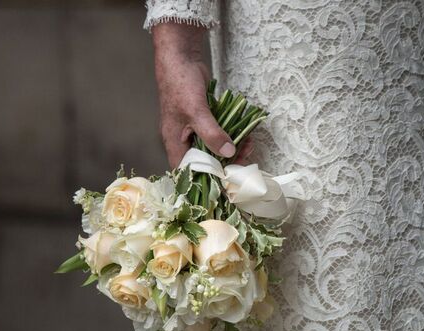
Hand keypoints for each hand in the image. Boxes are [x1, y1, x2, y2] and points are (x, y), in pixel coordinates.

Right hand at [152, 23, 235, 167]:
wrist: (180, 57)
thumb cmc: (180, 84)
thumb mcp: (196, 111)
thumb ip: (212, 134)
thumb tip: (229, 152)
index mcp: (175, 143)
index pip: (188, 172)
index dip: (205, 181)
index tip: (226, 181)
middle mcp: (184, 141)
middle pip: (205, 162)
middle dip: (226, 163)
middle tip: (244, 159)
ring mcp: (194, 130)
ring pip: (214, 148)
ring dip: (232, 149)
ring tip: (248, 145)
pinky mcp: (205, 120)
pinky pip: (219, 133)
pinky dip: (231, 135)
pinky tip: (245, 134)